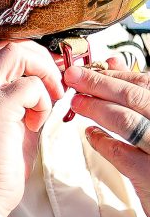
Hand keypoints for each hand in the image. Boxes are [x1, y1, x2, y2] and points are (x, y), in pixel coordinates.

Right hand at [0, 40, 63, 216]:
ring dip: (41, 74)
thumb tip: (42, 78)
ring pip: (16, 53)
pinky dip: (42, 101)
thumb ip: (12, 93)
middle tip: (51, 83)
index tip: (42, 75)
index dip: (24, 56)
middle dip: (37, 58)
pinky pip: (30, 85)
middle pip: (5, 44)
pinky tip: (35, 123)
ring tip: (45, 102)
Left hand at [65, 63, 149, 216]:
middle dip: (98, 84)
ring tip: (76, 103)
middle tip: (73, 78)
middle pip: (133, 97)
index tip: (89, 69)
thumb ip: (137, 91)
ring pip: (126, 122)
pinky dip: (102, 141)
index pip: (144, 83)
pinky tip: (90, 135)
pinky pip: (121, 153)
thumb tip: (112, 62)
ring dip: (96, 108)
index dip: (114, 74)